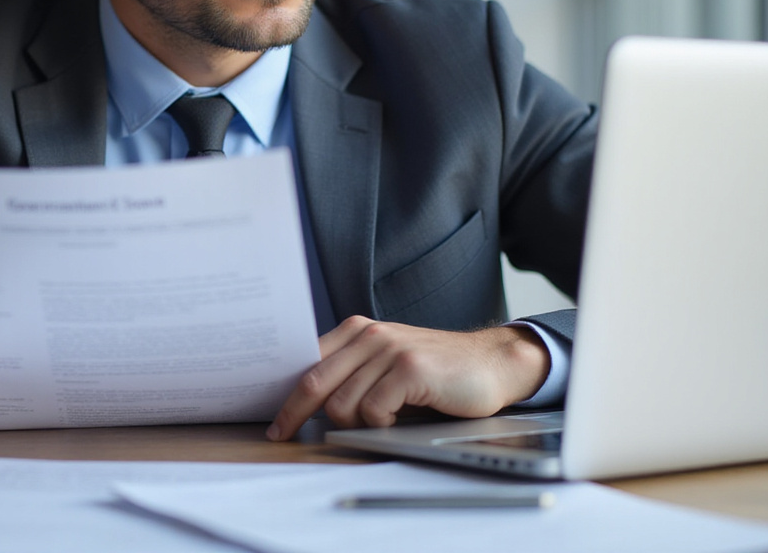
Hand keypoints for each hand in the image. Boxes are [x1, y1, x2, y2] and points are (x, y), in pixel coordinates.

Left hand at [265, 316, 549, 440]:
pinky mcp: (410, 369)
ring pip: (342, 403)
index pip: (308, 363)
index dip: (287, 396)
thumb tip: (308, 403)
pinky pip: (373, 410)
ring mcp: (390, 350)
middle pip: (314, 382)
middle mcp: (369, 335)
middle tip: (285, 435)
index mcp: (357, 331)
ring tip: (378, 420)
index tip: (276, 423)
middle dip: (295, 414)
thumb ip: (353, 371)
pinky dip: (380, 424)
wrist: (491, 363)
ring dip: (354, 423)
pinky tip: (398, 418)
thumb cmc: (437, 371)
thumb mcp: (387, 362)